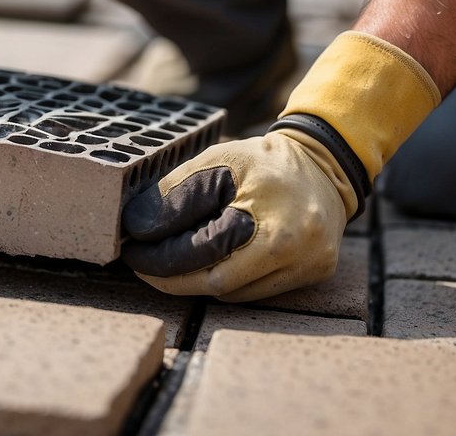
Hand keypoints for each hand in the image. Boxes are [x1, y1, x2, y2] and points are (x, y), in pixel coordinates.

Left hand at [122, 130, 348, 301]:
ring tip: (171, 260)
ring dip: (197, 279)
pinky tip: (209, 262)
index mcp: (271, 223)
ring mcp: (308, 269)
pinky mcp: (313, 276)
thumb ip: (176, 195)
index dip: (160, 256)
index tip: (132, 249)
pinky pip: (256, 291)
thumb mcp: (216, 162)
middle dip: (172, 276)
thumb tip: (136, 226)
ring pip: (234, 293)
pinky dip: (227, 279)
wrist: (323, 165)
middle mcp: (295, 254)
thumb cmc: (262, 161)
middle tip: (142, 264)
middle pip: (217, 283)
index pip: (202, 252)